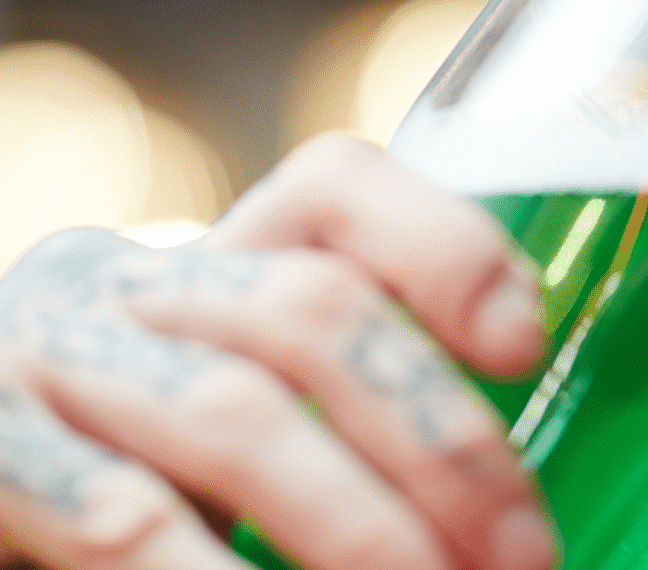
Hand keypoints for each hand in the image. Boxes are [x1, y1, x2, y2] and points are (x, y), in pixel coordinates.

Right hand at [0, 134, 553, 569]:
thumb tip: (510, 509)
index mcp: (209, 257)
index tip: (526, 349)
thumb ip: (349, 407)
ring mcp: (40, 362)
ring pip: (237, 417)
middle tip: (524, 553)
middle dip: (440, 440)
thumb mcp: (248, 414)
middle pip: (313, 308)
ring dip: (362, 528)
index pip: (334, 187)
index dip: (443, 250)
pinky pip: (124, 521)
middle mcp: (119, 282)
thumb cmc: (144, 477)